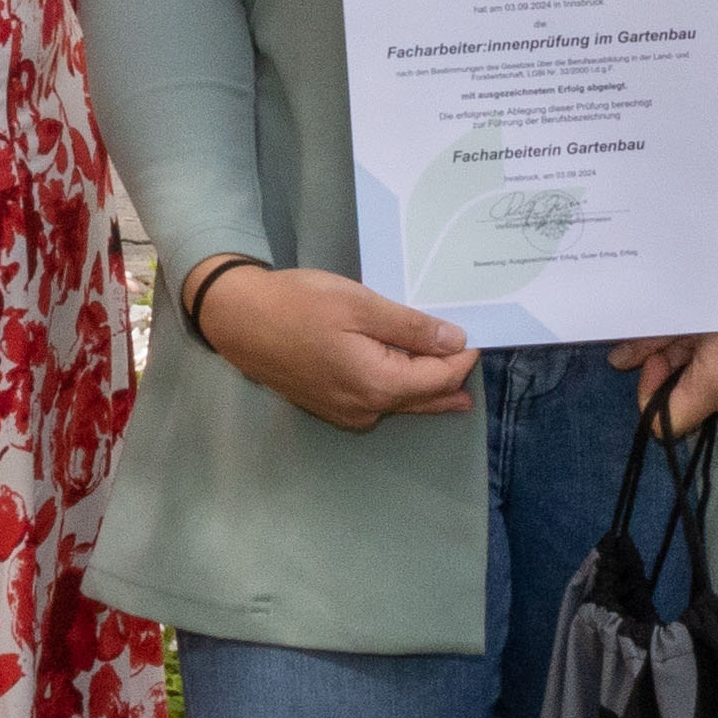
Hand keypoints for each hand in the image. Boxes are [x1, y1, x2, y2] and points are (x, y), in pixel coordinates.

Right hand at [195, 263, 474, 430]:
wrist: (238, 319)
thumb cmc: (299, 305)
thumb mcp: (360, 305)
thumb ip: (411, 328)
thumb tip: (455, 343)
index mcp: (379, 385)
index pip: (439, 378)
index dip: (462, 358)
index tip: (479, 338)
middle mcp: (366, 409)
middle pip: (423, 397)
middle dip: (451, 381)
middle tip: (476, 371)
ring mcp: (346, 413)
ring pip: (400, 402)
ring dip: (426, 389)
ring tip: (456, 385)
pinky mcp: (330, 406)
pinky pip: (378, 401)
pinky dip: (399, 390)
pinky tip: (407, 379)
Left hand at [610, 210, 717, 435]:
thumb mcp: (693, 304)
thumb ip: (652, 339)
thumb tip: (619, 360)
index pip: (667, 425)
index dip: (650, 393)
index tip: (658, 358)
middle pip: (690, 405)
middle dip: (676, 371)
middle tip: (685, 331)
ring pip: (714, 395)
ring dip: (702, 368)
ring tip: (714, 327)